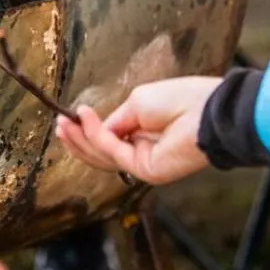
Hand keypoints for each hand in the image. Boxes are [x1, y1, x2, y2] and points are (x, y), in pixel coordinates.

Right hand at [56, 76, 222, 186]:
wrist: (209, 112)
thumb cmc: (183, 100)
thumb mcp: (139, 103)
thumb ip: (117, 120)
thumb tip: (99, 129)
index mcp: (143, 135)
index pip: (109, 140)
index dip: (87, 131)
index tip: (68, 117)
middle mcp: (142, 151)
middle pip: (101, 153)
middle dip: (78, 140)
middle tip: (59, 126)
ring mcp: (144, 163)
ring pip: (103, 157)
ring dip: (81, 140)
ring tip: (64, 124)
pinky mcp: (147, 170)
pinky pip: (114, 153)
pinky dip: (96, 137)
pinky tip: (84, 120)